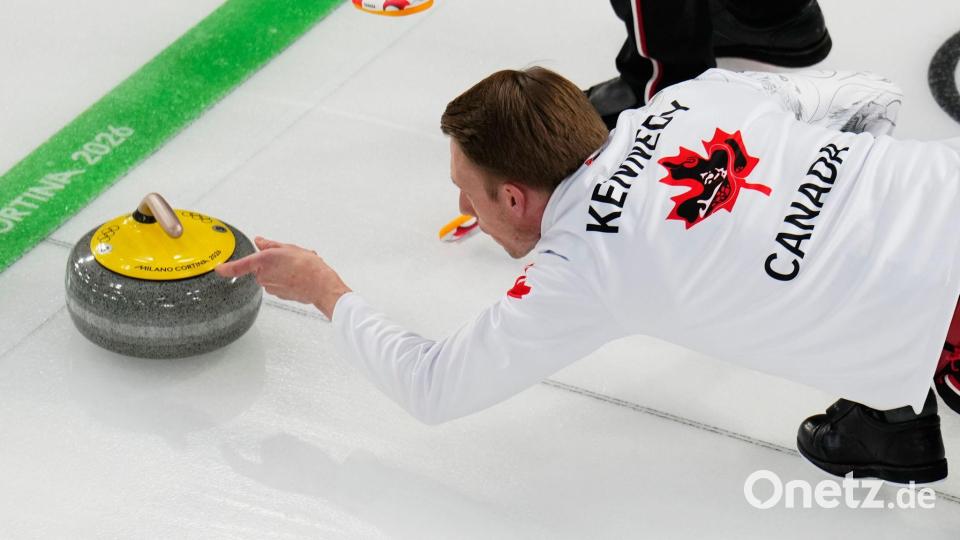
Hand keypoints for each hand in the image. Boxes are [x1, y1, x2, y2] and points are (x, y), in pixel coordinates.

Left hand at [215, 237, 350, 318]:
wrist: (321, 285)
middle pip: (260, 267)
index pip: (239, 266)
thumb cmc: (308, 267)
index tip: (218, 268)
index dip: (227, 268)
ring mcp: (270, 287)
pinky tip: (299, 275)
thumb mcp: (288, 248)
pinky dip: (286, 279)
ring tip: (297, 266)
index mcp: (264, 261)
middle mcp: (264, 275)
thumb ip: (270, 245)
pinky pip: (278, 283)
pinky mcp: (278, 294)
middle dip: (271, 262)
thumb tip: (260, 241)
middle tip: (288, 257)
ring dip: (280, 270)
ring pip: (270, 275)